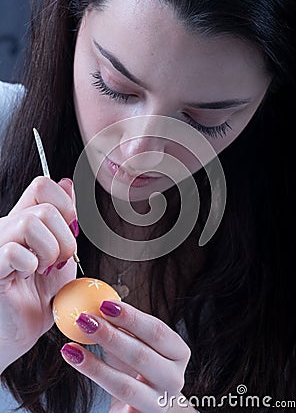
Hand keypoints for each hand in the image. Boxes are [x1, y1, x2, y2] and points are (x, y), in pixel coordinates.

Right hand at [0, 176, 77, 372]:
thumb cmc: (38, 294)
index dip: (65, 204)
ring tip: (44, 269)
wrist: (21, 330)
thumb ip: (64, 219)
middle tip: (59, 261)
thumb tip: (67, 184)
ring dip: (49, 251)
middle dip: (65, 239)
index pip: (42, 185)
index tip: (70, 230)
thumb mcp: (61, 251)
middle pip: (44, 207)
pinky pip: (13, 250)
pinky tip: (27, 276)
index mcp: (24, 220)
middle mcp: (8, 227)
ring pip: (30, 222)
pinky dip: (29, 265)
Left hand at [60, 300, 190, 412]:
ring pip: (125, 386)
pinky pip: (115, 406)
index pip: (156, 331)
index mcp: (179, 352)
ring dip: (94, 366)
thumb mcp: (140, 343)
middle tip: (84, 320)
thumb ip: (126, 326)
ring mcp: (158, 403)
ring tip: (70, 348)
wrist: (149, 404)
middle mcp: (174, 378)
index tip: (104, 304)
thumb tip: (96, 304)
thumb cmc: (143, 364)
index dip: (130, 317)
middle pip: (140, 356)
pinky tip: (75, 366)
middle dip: (110, 337)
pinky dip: (94, 384)